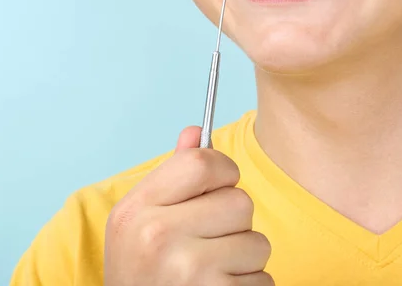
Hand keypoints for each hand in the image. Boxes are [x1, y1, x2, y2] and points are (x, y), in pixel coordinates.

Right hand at [104, 126, 272, 284]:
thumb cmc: (141, 270)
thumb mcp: (138, 220)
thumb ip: (170, 175)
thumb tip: (196, 131)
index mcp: (138, 209)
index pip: (204, 162)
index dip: (223, 172)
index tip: (218, 187)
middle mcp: (159, 237)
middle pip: (240, 202)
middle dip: (233, 222)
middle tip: (206, 242)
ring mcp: (189, 273)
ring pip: (258, 242)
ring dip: (243, 258)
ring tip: (209, 272)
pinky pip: (263, 279)